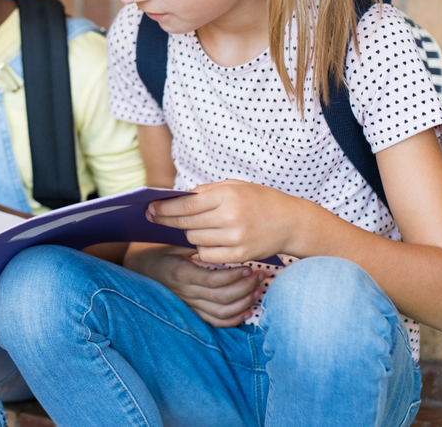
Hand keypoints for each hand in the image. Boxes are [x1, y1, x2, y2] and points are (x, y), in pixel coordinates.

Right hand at [126, 244, 261, 326]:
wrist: (136, 270)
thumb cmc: (156, 252)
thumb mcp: (173, 245)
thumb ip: (196, 246)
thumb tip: (221, 242)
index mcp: (181, 274)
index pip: (213, 281)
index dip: (234, 276)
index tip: (248, 267)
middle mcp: (185, 293)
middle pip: (222, 298)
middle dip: (245, 288)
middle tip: (259, 276)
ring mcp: (188, 305)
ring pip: (221, 312)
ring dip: (243, 303)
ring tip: (256, 290)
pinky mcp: (191, 312)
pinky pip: (214, 322)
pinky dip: (233, 320)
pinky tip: (247, 310)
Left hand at [146, 180, 304, 264]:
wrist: (291, 222)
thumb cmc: (260, 200)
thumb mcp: (235, 186)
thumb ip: (207, 192)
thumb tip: (177, 198)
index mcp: (227, 195)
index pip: (186, 204)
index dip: (164, 208)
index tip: (150, 208)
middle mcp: (230, 217)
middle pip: (187, 223)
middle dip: (167, 220)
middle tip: (153, 217)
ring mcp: (235, 238)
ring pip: (195, 239)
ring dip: (189, 233)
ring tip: (191, 226)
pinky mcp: (240, 255)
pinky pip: (207, 255)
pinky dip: (202, 249)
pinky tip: (205, 241)